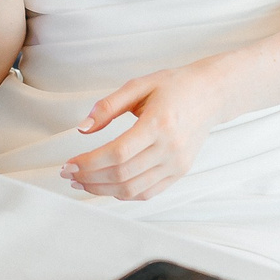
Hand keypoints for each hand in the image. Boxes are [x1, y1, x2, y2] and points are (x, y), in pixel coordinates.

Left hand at [60, 68, 223, 200]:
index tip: (68, 165)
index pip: (118, 154)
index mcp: (159, 123)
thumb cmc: (174, 86)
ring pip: (133, 189)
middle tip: (69, 175)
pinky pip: (147, 192)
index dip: (89, 163)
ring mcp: (177, 163)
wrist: (211, 94)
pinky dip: (123, 194)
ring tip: (83, 183)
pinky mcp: (180, 172)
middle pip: (122, 174)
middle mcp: (170, 148)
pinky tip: (106, 185)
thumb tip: (83, 128)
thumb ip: (108, 106)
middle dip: (90, 178)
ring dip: (102, 190)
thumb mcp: (139, 85)